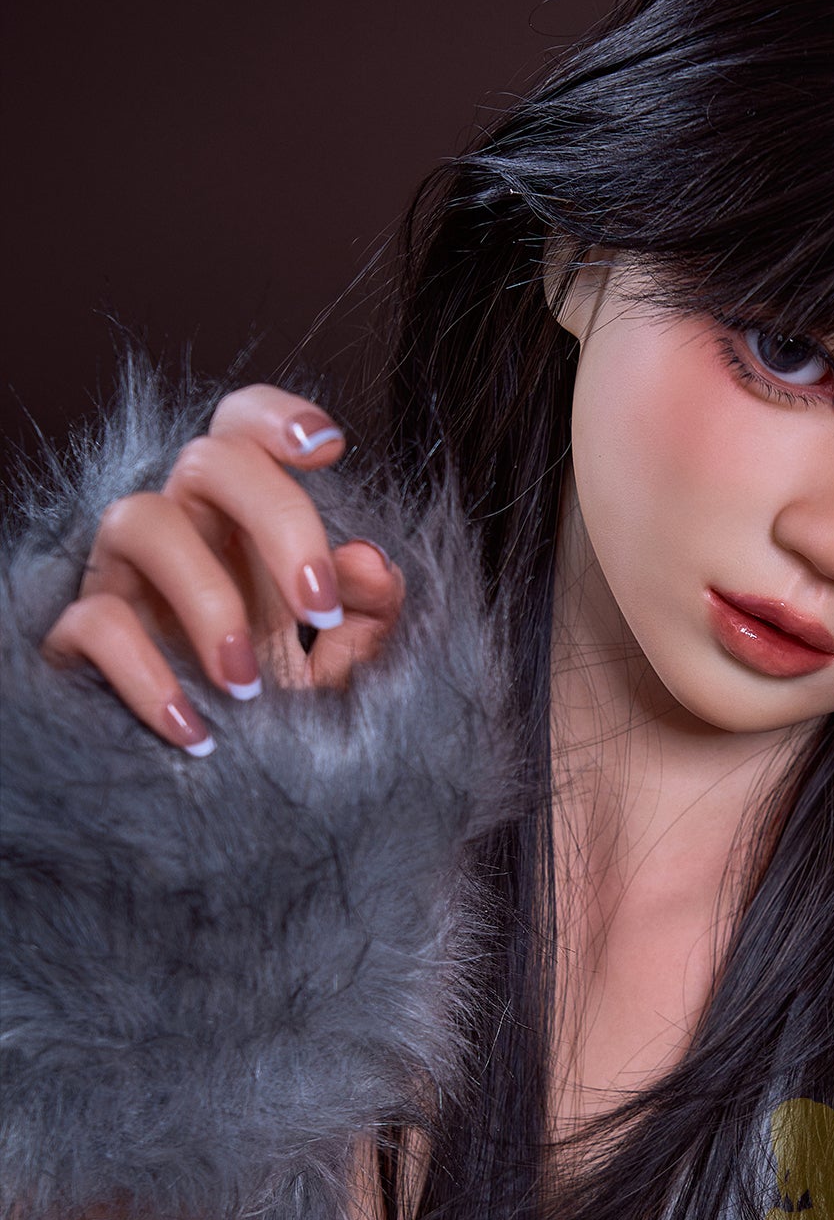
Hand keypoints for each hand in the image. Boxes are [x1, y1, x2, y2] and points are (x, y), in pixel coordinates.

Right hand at [40, 384, 404, 753]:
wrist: (222, 800)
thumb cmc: (278, 718)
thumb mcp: (340, 670)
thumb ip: (370, 616)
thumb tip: (370, 563)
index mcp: (244, 526)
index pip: (245, 433)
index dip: (278, 419)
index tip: (330, 449)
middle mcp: (183, 532)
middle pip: (209, 457)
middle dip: (277, 520)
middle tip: (319, 611)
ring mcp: (123, 577)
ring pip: (139, 518)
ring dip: (208, 598)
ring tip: (250, 685)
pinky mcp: (77, 637)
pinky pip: (96, 621)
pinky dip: (148, 676)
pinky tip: (196, 729)